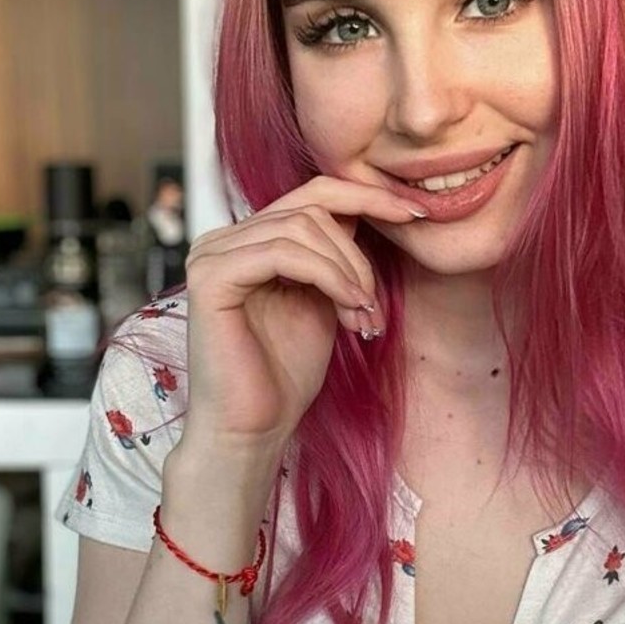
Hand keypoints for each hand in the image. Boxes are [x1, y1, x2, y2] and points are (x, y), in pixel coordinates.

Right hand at [177, 176, 420, 449]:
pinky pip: (283, 252)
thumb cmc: (285, 374)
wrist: (253, 430)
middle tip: (373, 305)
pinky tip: (347, 307)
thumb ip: (334, 256)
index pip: (312, 194)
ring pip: (302, 227)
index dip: (366, 195)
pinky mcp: (210, 277)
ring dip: (348, 271)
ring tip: (361, 315)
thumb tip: (366, 210)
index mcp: (247, 240)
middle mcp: (223, 240)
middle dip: (358, 254)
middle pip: (311, 206)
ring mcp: (211, 254)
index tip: (414, 213)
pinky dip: (327, 275)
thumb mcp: (323, 301)